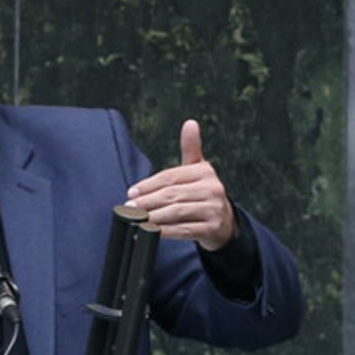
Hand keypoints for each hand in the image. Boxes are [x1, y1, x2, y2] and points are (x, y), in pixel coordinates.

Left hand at [124, 119, 236, 249]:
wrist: (224, 222)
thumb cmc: (203, 193)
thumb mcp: (198, 169)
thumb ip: (191, 148)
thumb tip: (190, 123)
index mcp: (205, 172)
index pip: (170, 177)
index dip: (148, 185)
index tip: (132, 192)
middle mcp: (212, 189)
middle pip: (172, 194)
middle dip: (147, 202)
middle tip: (130, 208)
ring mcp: (213, 209)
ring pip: (176, 212)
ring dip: (154, 217)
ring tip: (138, 219)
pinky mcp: (212, 228)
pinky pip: (184, 230)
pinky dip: (166, 231)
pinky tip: (152, 232)